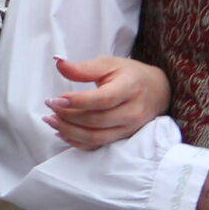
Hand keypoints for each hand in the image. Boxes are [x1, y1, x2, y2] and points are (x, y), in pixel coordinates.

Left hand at [44, 55, 170, 150]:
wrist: (158, 90)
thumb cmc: (130, 75)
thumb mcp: (109, 64)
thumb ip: (83, 68)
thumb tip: (58, 64)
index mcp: (130, 88)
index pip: (102, 99)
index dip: (77, 102)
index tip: (55, 99)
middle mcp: (133, 111)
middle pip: (96, 121)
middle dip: (68, 116)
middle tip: (50, 108)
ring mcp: (130, 128)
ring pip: (96, 137)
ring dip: (69, 131)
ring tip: (51, 120)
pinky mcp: (124, 138)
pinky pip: (98, 146)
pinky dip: (78, 142)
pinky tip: (63, 133)